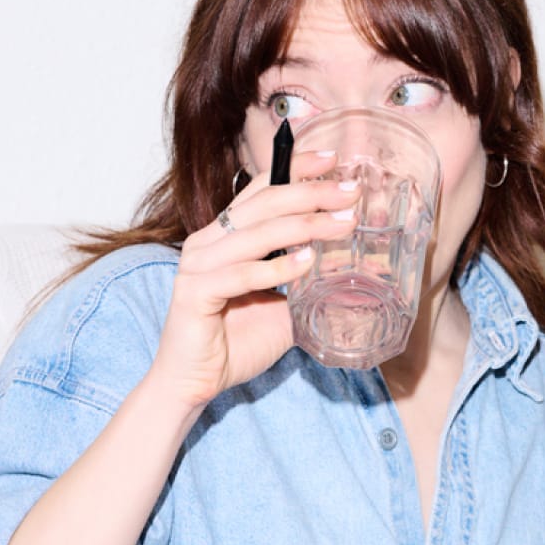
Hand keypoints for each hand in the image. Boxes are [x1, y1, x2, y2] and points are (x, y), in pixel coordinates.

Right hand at [150, 150, 358, 408]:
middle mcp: (208, 242)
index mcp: (225, 236)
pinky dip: (277, 268)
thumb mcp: (282, 308)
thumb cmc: (234, 344)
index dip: (296, 170)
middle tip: (351, 191)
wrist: (194, 384)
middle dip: (311, 193)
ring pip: (257, 234)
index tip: (334, 160)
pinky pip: (241, 274)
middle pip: (264, 204)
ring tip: (343, 224)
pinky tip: (308, 261)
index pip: (262, 191)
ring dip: (304, 225)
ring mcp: (198, 265)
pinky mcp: (194, 293)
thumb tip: (348, 273)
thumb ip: (304, 286)